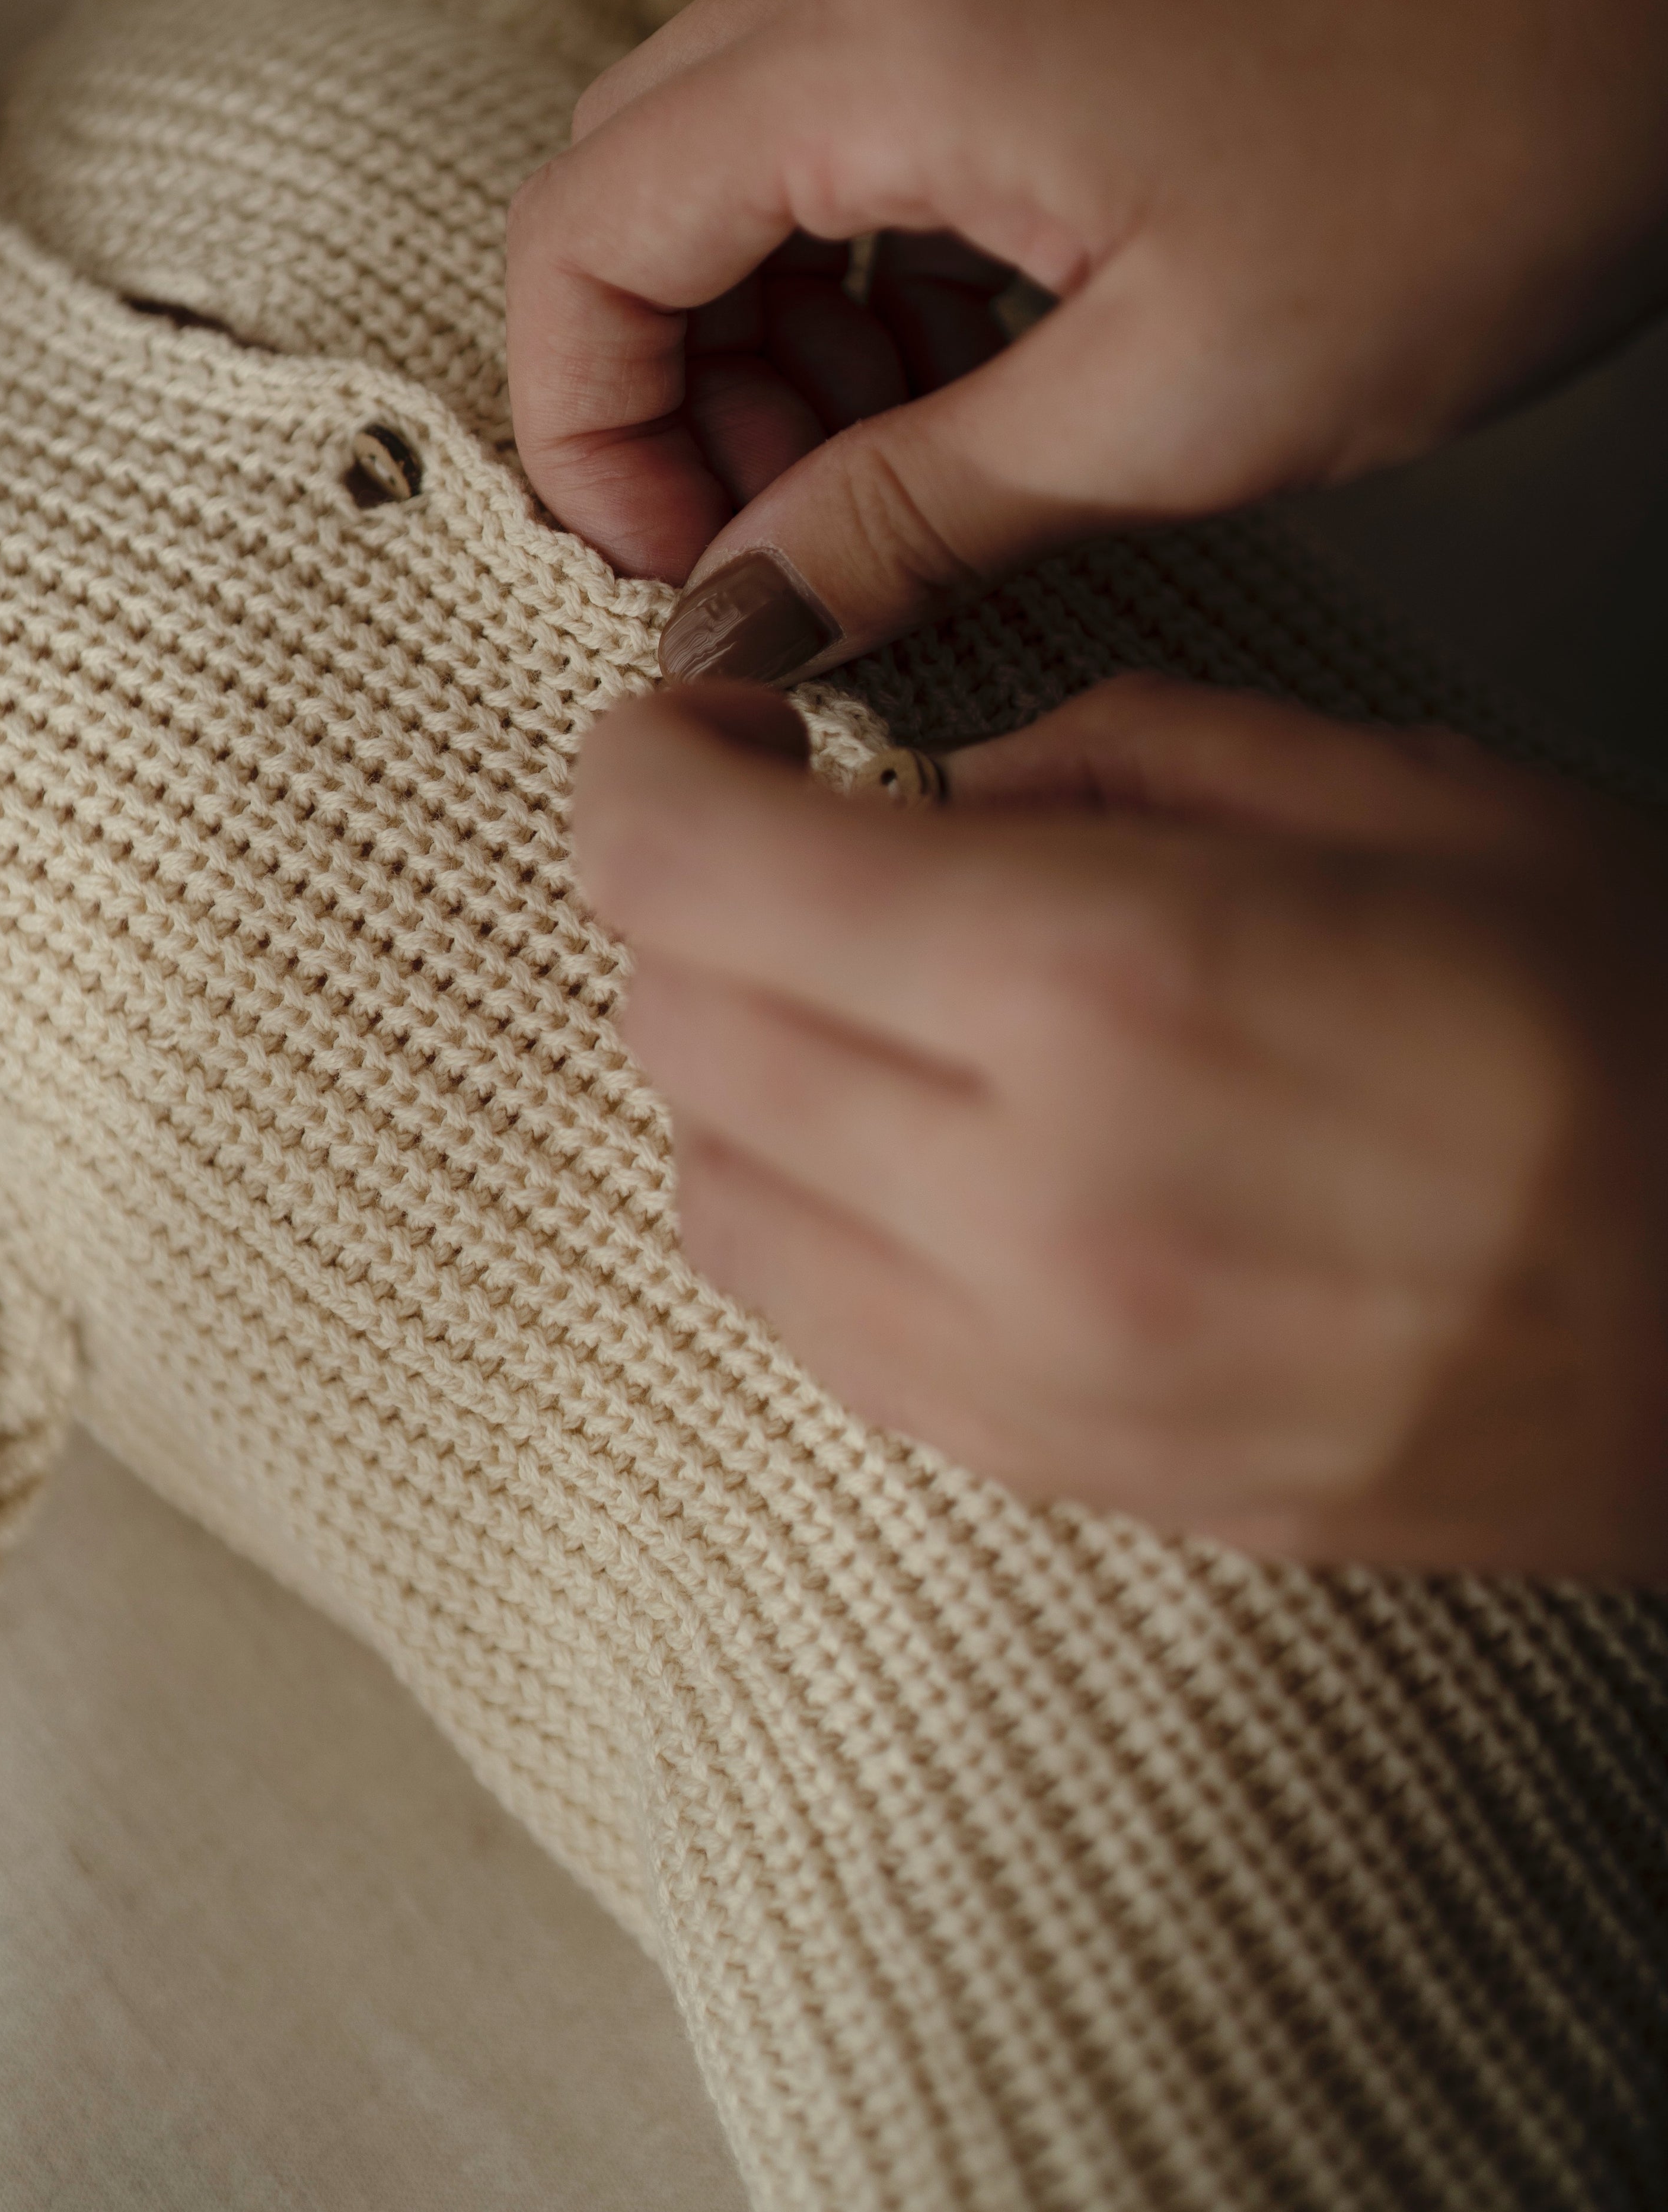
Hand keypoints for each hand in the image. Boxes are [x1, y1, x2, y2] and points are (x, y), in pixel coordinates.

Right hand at [509, 0, 1667, 671]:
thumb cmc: (1475, 181)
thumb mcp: (1176, 410)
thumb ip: (911, 514)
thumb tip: (734, 619)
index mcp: (894, 43)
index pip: (588, 224)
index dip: (586, 425)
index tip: (680, 568)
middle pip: (640, 163)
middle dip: (670, 376)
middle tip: (791, 534)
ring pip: (751, 129)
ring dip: (773, 316)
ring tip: (900, 462)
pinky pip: (880, 96)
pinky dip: (874, 243)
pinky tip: (978, 359)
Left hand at [574, 675, 1667, 1583]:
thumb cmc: (1634, 1030)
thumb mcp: (1390, 792)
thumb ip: (1106, 759)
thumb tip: (924, 788)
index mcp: (1104, 984)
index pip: (688, 869)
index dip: (642, 769)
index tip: (684, 735)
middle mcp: (1026, 1199)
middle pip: (674, 1024)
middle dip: (689, 899)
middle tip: (785, 836)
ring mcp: (1033, 1371)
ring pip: (710, 1192)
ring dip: (735, 1065)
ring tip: (868, 994)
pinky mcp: (1064, 1476)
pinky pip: (817, 1329)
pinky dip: (807, 1209)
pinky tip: (920, 1142)